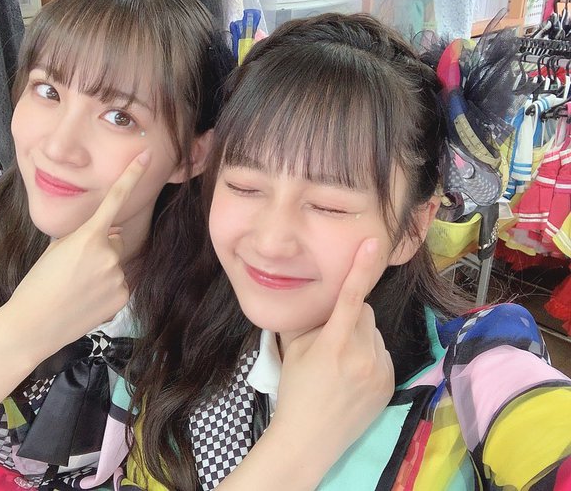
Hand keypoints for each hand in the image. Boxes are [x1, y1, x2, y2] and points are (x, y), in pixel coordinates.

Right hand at [3, 152, 149, 359]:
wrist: (32, 324)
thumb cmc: (38, 284)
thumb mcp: (55, 249)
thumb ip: (81, 236)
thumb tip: (104, 234)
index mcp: (88, 236)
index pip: (115, 199)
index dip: (132, 176)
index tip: (146, 157)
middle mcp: (109, 253)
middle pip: (113, 241)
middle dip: (99, 248)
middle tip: (74, 269)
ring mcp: (118, 277)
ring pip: (115, 264)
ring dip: (102, 271)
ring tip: (77, 288)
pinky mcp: (122, 297)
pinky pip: (118, 285)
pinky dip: (106, 291)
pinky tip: (86, 301)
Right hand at [270, 238, 394, 477]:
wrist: (309, 437)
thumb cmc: (295, 389)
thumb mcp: (293, 349)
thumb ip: (307, 320)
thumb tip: (315, 297)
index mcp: (334, 342)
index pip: (351, 296)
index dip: (360, 268)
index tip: (371, 244)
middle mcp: (362, 353)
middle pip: (364, 313)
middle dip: (350, 318)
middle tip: (331, 340)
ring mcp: (379, 369)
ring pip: (374, 334)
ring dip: (361, 338)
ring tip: (341, 364)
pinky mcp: (389, 382)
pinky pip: (382, 354)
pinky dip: (370, 357)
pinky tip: (353, 376)